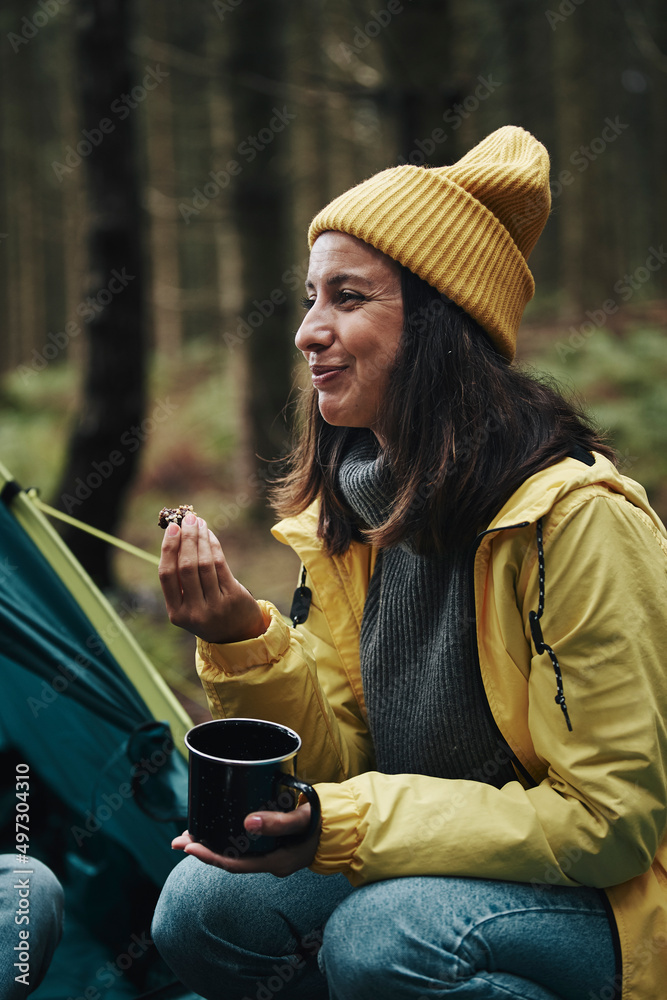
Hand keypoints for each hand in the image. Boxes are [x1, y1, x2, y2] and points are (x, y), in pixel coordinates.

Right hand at [159, 512, 266, 642]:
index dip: (168, 549)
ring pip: (205, 564)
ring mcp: (215, 606)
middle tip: (187, 518)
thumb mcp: (189, 605)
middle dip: (186, 539)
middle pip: (186, 567)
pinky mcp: (233, 597)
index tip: (172, 528)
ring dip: (201, 538)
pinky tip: (210, 535)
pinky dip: (214, 546)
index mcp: (176, 613)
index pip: (167, 575)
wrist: (237, 635)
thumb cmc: (208, 612)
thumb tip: (178, 536)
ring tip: (199, 522)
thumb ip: (181, 580)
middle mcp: (194, 611)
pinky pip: (221, 565)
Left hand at [172, 803, 318, 877]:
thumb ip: (278, 822)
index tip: (187, 846)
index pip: (233, 863)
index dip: (208, 856)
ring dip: (213, 842)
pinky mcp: (274, 842)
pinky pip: (244, 843)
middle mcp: (270, 861)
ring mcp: (272, 853)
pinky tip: (218, 827)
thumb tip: (246, 821)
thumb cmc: (326, 821)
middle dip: (203, 849)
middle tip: (177, 841)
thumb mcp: (302, 820)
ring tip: (189, 834)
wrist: (347, 824)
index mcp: (274, 861)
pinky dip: (227, 836)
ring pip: (235, 851)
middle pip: (229, 858)